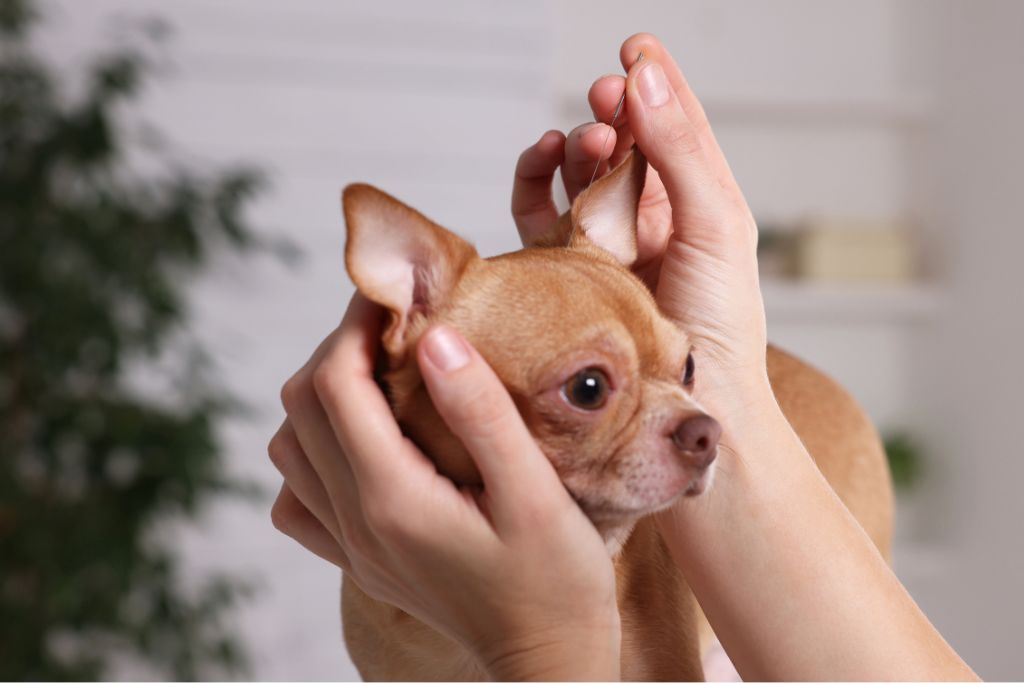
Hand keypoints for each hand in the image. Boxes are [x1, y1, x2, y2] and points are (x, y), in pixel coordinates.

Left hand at [269, 295, 619, 680]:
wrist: (549, 663)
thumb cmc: (558, 582)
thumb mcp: (536, 492)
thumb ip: (482, 413)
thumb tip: (435, 338)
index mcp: (393, 498)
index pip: (336, 385)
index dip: (356, 324)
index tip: (397, 293)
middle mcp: (356, 522)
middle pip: (303, 407)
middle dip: (338, 348)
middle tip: (394, 323)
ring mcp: (352, 547)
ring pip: (289, 449)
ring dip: (321, 396)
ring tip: (379, 372)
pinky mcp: (361, 562)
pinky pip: (299, 500)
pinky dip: (312, 455)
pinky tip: (361, 443)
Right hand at [512, 33, 769, 423]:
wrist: (689, 413)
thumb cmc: (720, 331)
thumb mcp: (715, 226)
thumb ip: (680, 150)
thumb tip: (645, 75)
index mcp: (697, 206)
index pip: (675, 128)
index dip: (655, 83)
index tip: (632, 46)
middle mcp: (651, 223)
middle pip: (624, 146)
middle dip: (612, 113)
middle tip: (602, 96)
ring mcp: (605, 246)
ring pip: (581, 176)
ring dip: (576, 147)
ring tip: (578, 141)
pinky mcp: (566, 273)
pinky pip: (542, 215)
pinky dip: (536, 182)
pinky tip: (542, 165)